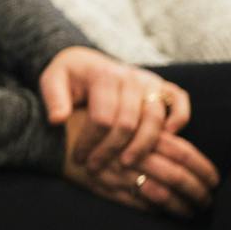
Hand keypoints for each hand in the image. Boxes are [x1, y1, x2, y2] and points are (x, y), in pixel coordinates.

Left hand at [40, 46, 188, 170]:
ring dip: (143, 145)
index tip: (80, 159)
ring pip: (154, 117)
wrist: (84, 61)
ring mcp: (147, 80)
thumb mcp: (52, 81)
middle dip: (112, 150)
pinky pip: (178, 98)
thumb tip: (58, 120)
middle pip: (129, 122)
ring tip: (126, 164)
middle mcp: (128, 76)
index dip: (91, 143)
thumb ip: (53, 98)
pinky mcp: (161, 84)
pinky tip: (168, 137)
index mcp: (102, 75)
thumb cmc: (68, 76)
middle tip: (98, 168)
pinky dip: (179, 116)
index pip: (102, 118)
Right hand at [62, 114, 217, 217]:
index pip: (182, 152)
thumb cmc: (84, 119)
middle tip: (211, 198)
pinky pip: (140, 203)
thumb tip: (177, 136)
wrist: (47, 134)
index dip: (202, 167)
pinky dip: (160, 210)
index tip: (215, 178)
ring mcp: (120, 174)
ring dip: (184, 204)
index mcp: (138, 131)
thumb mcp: (117, 111)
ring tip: (196, 209)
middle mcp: (132, 153)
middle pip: (177, 174)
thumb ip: (146, 125)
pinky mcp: (107, 189)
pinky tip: (171, 213)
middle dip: (199, 189)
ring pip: (163, 192)